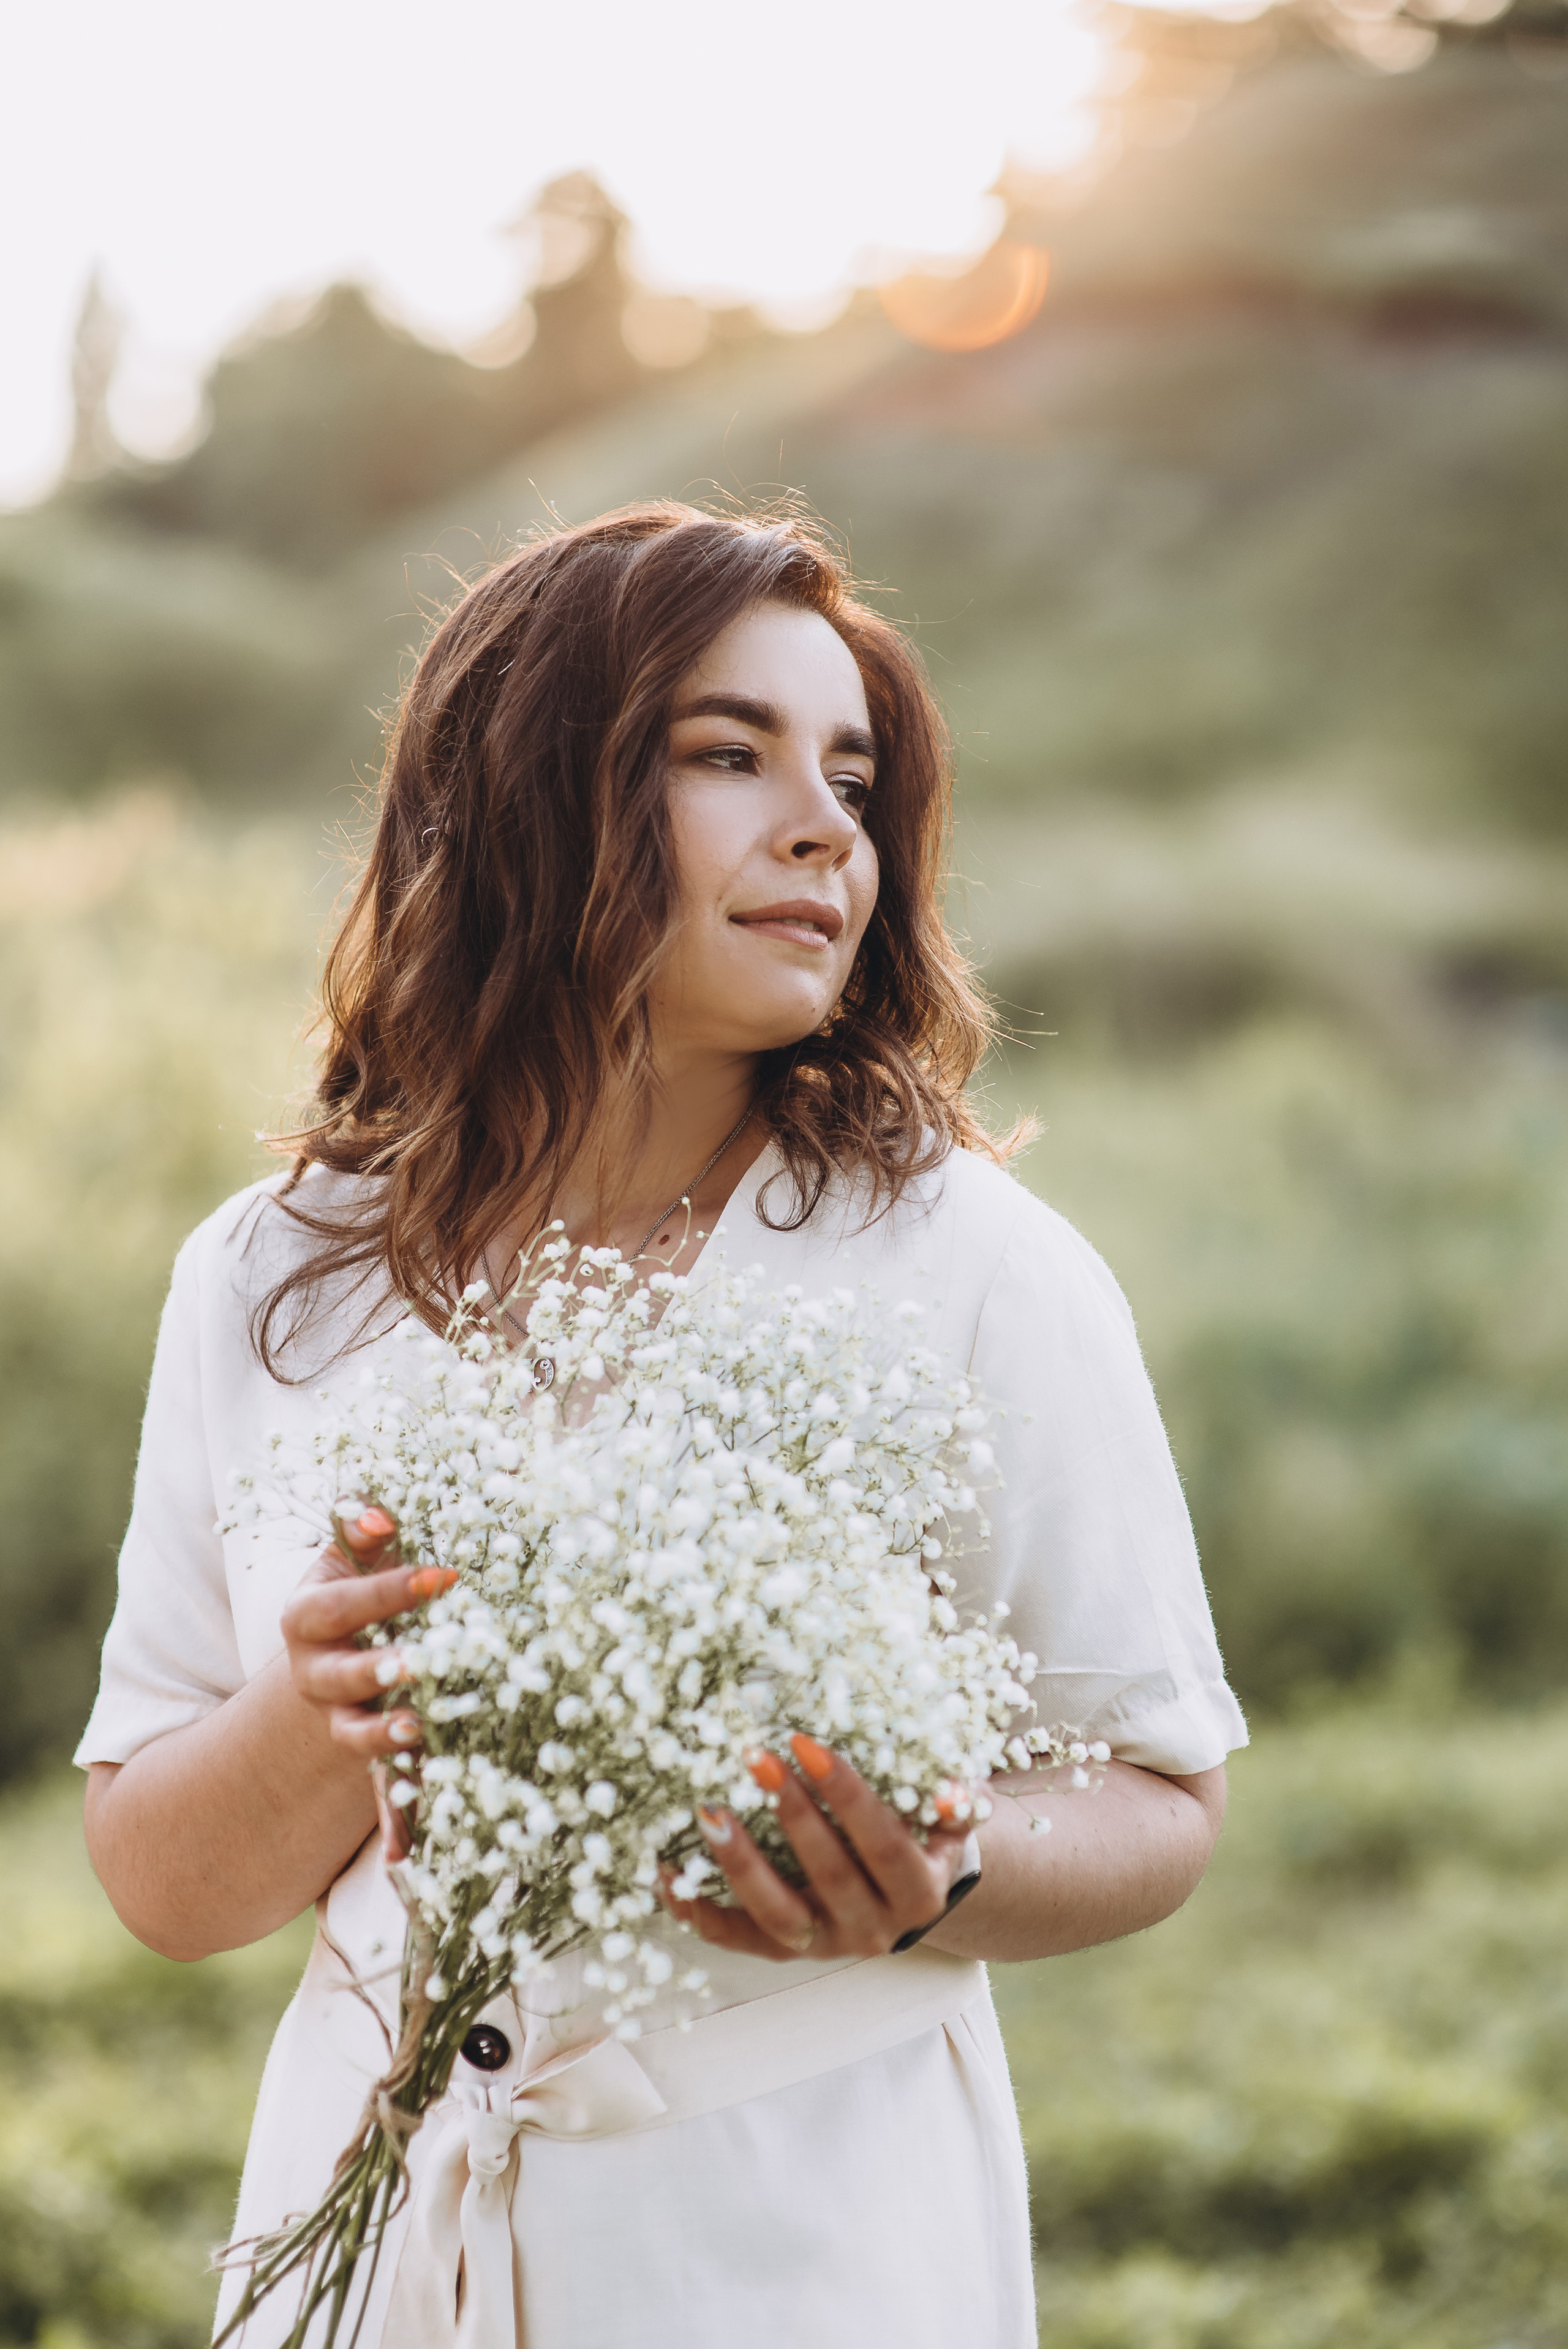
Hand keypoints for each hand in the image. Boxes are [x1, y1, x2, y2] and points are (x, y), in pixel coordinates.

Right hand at [278, 1505, 456, 1858]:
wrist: (328, 1668)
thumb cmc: (357, 1593)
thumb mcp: (348, 1559)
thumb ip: (361, 1529)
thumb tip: (379, 1512)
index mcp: (309, 1619)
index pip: (337, 1603)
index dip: (385, 1589)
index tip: (444, 1574)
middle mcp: (318, 1675)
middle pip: (339, 1675)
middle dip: (376, 1669)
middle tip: (417, 1662)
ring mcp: (340, 1723)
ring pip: (356, 1736)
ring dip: (382, 1739)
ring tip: (416, 1731)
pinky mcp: (369, 1763)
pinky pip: (381, 1793)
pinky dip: (394, 1822)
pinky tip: (404, 1855)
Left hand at [660, 1736, 976, 1963]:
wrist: (918, 1890)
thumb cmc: (928, 1830)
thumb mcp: (953, 1815)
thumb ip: (953, 1801)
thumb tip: (947, 1792)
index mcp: (919, 1892)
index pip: (881, 1843)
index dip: (846, 1795)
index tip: (806, 1743)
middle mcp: (876, 1928)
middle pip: (829, 1876)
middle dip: (791, 1815)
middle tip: (755, 1757)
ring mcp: (828, 1943)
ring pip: (779, 1916)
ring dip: (741, 1864)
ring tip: (709, 1812)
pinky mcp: (789, 1951)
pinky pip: (738, 1939)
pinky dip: (698, 1911)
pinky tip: (666, 1874)